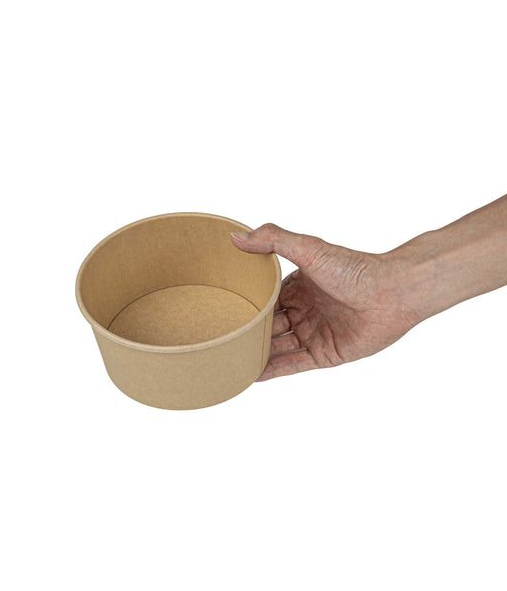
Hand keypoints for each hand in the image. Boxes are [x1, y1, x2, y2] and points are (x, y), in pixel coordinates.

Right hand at [231, 224, 417, 380]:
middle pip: (269, 325)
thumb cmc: (355, 268)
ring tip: (229, 361)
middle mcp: (304, 310)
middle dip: (248, 333)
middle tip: (219, 340)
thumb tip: (236, 236)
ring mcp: (314, 333)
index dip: (246, 305)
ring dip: (257, 354)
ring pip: (278, 347)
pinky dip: (273, 370)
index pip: (265, 299)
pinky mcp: (325, 354)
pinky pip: (294, 364)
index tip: (222, 310)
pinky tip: (252, 375)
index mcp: (298, 286)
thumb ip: (273, 240)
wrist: (393, 293)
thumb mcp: (309, 248)